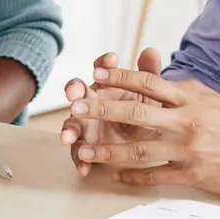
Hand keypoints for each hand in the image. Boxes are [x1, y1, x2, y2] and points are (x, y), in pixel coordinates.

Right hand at [59, 49, 164, 176]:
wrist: (142, 136)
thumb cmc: (141, 109)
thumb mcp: (150, 94)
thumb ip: (148, 75)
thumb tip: (152, 51)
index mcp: (106, 85)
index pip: (101, 68)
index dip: (104, 63)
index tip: (113, 59)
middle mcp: (91, 102)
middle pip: (78, 93)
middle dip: (74, 92)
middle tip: (74, 94)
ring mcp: (86, 125)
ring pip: (73, 125)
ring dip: (69, 130)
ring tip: (67, 137)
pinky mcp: (87, 147)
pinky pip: (80, 154)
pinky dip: (81, 160)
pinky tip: (83, 167)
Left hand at [71, 64, 219, 198]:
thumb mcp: (211, 99)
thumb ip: (182, 92)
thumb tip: (158, 81)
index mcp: (190, 97)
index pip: (148, 82)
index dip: (119, 77)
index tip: (96, 74)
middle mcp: (186, 120)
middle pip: (136, 113)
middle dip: (102, 110)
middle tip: (76, 107)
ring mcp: (188, 148)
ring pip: (139, 148)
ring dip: (108, 150)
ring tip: (84, 150)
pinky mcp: (192, 173)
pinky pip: (155, 175)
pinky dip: (133, 176)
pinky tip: (116, 175)